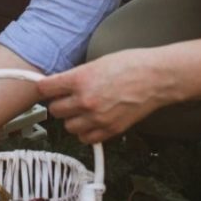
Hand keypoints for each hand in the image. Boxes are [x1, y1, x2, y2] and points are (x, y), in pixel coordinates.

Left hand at [37, 48, 176, 143]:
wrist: (156, 77)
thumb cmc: (131, 65)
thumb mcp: (96, 62)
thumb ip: (76, 76)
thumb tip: (60, 84)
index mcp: (80, 80)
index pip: (45, 88)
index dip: (44, 88)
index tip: (45, 88)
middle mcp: (85, 101)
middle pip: (55, 110)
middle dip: (59, 103)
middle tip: (67, 98)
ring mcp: (98, 118)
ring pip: (68, 127)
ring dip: (72, 119)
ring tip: (82, 110)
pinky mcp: (110, 130)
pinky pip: (86, 138)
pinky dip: (86, 132)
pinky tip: (92, 122)